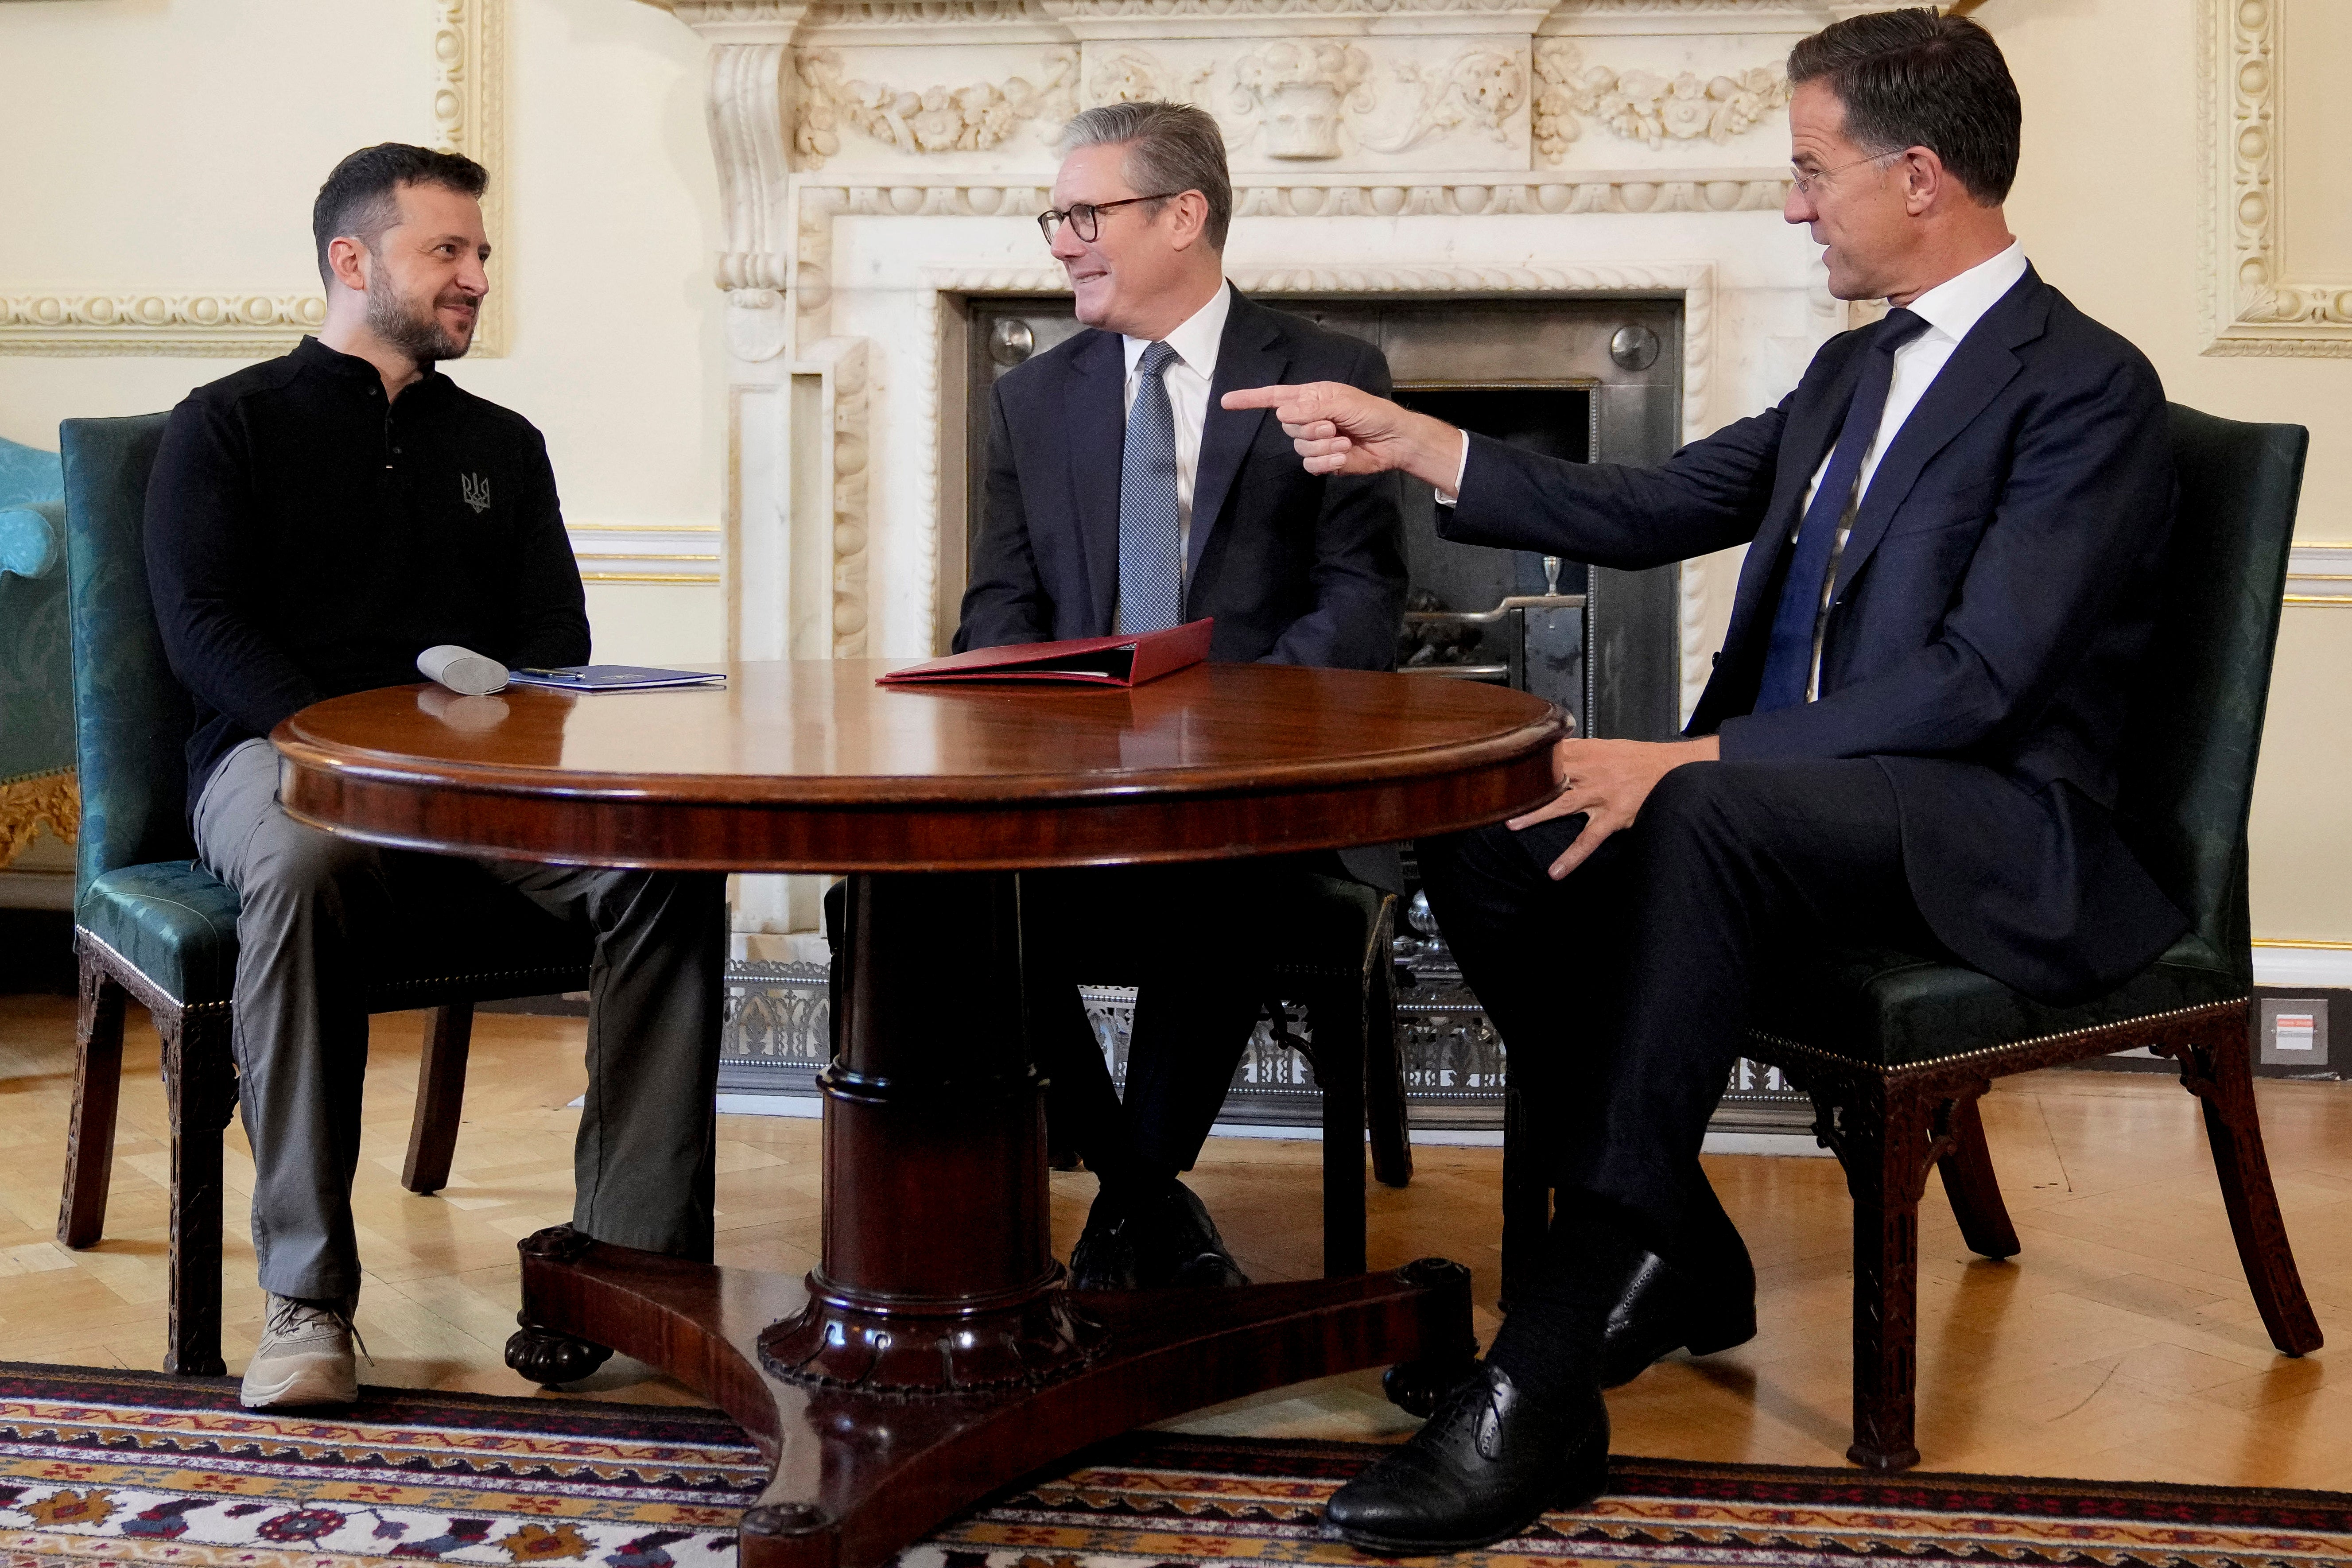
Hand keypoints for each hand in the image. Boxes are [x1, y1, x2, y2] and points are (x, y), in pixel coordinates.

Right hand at [1220, 382, 1460, 487]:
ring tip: (1342, 441)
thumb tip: (1281, 411)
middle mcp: (1308, 418)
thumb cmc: (1371, 413)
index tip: (1227, 401)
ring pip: (1299, 447)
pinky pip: (1310, 464)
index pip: (1273, 397)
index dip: (1250, 399)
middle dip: (1310, 427)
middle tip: (1333, 426)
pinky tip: (1344, 454)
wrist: (1393, 440)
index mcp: (1310, 397)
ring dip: (1322, 445)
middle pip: (1287, 425)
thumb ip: (1311, 405)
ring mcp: (1315, 441)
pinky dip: (1327, 461)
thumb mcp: (1342, 401)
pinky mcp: (1323, 461)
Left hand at [1508, 735, 1720, 878]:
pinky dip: (1572, 856)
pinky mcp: (1614, 816)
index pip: (1549, 752)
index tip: (1499, 762)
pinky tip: (1556, 870)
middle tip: (1495, 793)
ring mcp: (1601, 794)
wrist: (1675, 769)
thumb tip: (1553, 749)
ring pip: (1563, 804)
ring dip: (1536, 813)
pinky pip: (1589, 839)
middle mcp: (1591, 770)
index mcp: (1588, 751)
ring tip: (1511, 824)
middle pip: (1549, 776)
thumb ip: (1578, 751)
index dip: (1524, 757)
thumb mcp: (1608, 747)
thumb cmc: (1639, 760)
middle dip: (1523, 784)